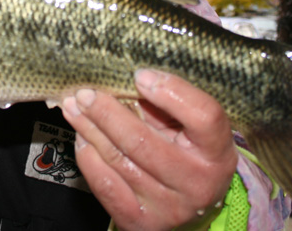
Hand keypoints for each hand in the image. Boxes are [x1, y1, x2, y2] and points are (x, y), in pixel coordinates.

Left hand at [61, 69, 237, 230]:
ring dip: (89, 129)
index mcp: (217, 152)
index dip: (170, 91)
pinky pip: (105, 184)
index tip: (139, 75)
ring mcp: (169, 207)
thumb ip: (164, 106)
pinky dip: (88, 157)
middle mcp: (197, 184)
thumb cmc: (188, 153)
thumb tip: (121, 82)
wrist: (191, 204)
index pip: (203, 116)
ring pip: (118, 160)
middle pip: (143, 141)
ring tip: (73, 108)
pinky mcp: (141, 222)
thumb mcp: (189, 128)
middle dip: (106, 112)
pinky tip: (82, 138)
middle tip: (85, 92)